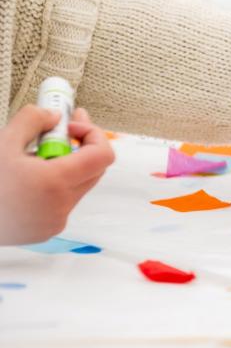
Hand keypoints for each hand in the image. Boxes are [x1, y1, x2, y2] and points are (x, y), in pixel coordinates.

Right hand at [0, 106, 115, 244]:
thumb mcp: (2, 143)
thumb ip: (32, 120)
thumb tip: (55, 116)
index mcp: (55, 182)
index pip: (103, 155)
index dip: (92, 134)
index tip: (70, 126)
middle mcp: (61, 205)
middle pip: (94, 169)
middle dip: (81, 146)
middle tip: (61, 128)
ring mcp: (56, 221)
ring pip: (78, 186)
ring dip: (65, 167)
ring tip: (32, 158)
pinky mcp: (47, 231)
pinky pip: (63, 203)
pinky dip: (54, 187)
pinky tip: (27, 181)